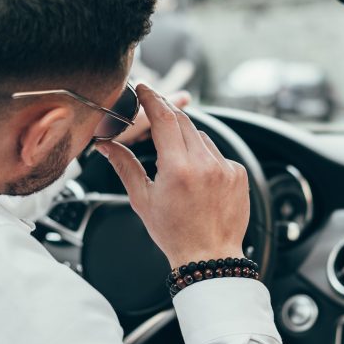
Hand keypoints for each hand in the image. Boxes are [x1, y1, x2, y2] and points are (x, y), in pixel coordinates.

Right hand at [95, 83, 248, 269]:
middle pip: (183, 121)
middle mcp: (204, 164)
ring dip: (186, 139)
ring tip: (175, 163)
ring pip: (201, 136)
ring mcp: (225, 168)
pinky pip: (218, 153)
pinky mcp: (238, 173)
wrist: (209, 256)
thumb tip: (105, 145)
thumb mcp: (142, 199)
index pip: (164, 118)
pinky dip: (205, 157)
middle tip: (153, 110)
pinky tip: (197, 178)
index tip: (144, 88)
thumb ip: (125, 165)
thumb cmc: (174, 233)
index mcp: (177, 168)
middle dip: (167, 113)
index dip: (152, 97)